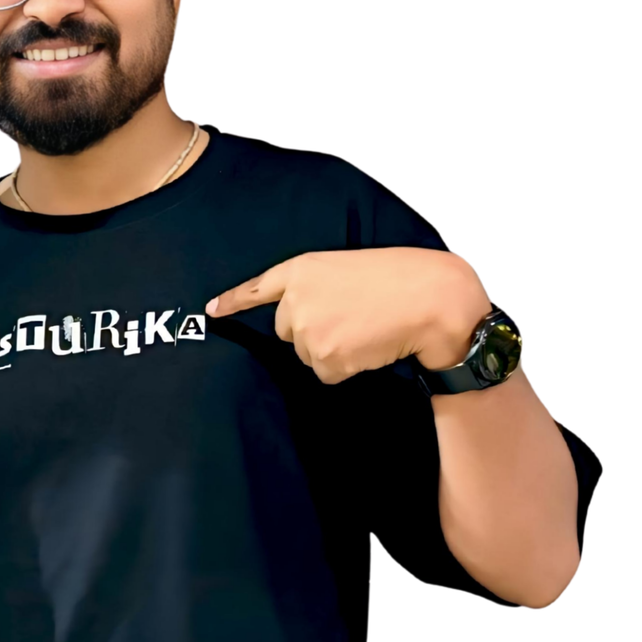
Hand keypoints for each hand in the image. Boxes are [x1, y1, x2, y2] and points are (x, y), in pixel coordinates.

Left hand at [205, 247, 487, 383]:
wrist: (431, 300)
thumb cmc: (399, 278)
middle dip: (312, 330)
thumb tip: (299, 320)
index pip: (257, 288)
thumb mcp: (346, 267)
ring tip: (365, 328)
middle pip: (286, 331)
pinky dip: (347, 367)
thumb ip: (314, 287)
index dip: (233, 302)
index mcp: (302, 269)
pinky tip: (368, 346)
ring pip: (307, 355)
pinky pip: (327, 373)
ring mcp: (307, 330)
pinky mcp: (323, 357)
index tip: (210, 312)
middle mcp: (295, 300)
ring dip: (333, 350)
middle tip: (350, 316)